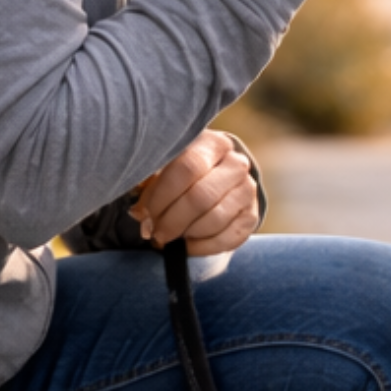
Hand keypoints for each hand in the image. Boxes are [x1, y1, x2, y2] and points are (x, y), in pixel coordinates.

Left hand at [132, 131, 258, 255]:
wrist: (216, 180)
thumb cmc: (180, 174)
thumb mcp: (163, 169)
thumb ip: (148, 185)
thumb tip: (139, 213)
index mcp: (212, 144)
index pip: (187, 167)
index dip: (161, 195)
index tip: (143, 213)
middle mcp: (236, 163)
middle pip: (201, 196)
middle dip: (172, 220)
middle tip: (155, 233)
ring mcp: (247, 190)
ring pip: (215, 219)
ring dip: (187, 234)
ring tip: (171, 237)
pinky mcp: (251, 216)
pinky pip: (227, 238)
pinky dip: (202, 247)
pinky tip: (187, 245)